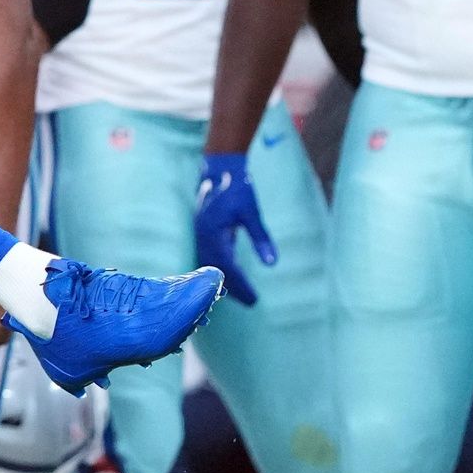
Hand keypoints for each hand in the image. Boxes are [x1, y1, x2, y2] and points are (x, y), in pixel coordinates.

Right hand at [195, 152, 277, 305]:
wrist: (219, 170)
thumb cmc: (237, 189)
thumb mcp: (251, 212)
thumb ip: (261, 237)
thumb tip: (272, 263)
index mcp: (212, 233)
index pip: (227, 267)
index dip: (241, 285)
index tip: (255, 299)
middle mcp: (202, 238)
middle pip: (215, 272)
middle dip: (233, 288)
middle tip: (251, 302)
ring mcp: (199, 236)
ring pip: (209, 267)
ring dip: (224, 282)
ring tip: (242, 295)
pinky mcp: (203, 234)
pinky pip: (209, 258)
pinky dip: (219, 271)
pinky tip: (231, 278)